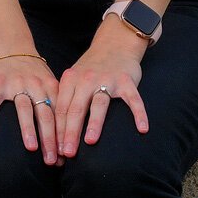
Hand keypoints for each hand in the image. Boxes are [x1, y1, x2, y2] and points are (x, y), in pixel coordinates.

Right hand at [0, 52, 59, 164]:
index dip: (63, 137)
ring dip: (28, 129)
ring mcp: (15, 83)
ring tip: (31, 148)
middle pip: (45, 115)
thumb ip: (56, 105)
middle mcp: (35, 85)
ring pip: (24, 109)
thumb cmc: (32, 72)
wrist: (11, 46)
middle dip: (50, 139)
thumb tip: (64, 139)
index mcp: (51, 86)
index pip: (60, 115)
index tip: (66, 157)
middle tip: (52, 160)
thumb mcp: (49, 83)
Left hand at [55, 23, 148, 157]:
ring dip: (94, 123)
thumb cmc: (91, 68)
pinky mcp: (127, 81)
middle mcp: (87, 79)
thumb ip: (66, 99)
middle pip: (76, 108)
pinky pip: (133, 100)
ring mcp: (107, 80)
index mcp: (70, 80)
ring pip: (100, 104)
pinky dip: (138, 114)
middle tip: (68, 153)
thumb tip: (55, 131)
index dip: (57, 130)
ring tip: (90, 142)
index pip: (61, 108)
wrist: (114, 44)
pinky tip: (142, 129)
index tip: (56, 150)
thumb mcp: (73, 78)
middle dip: (70, 132)